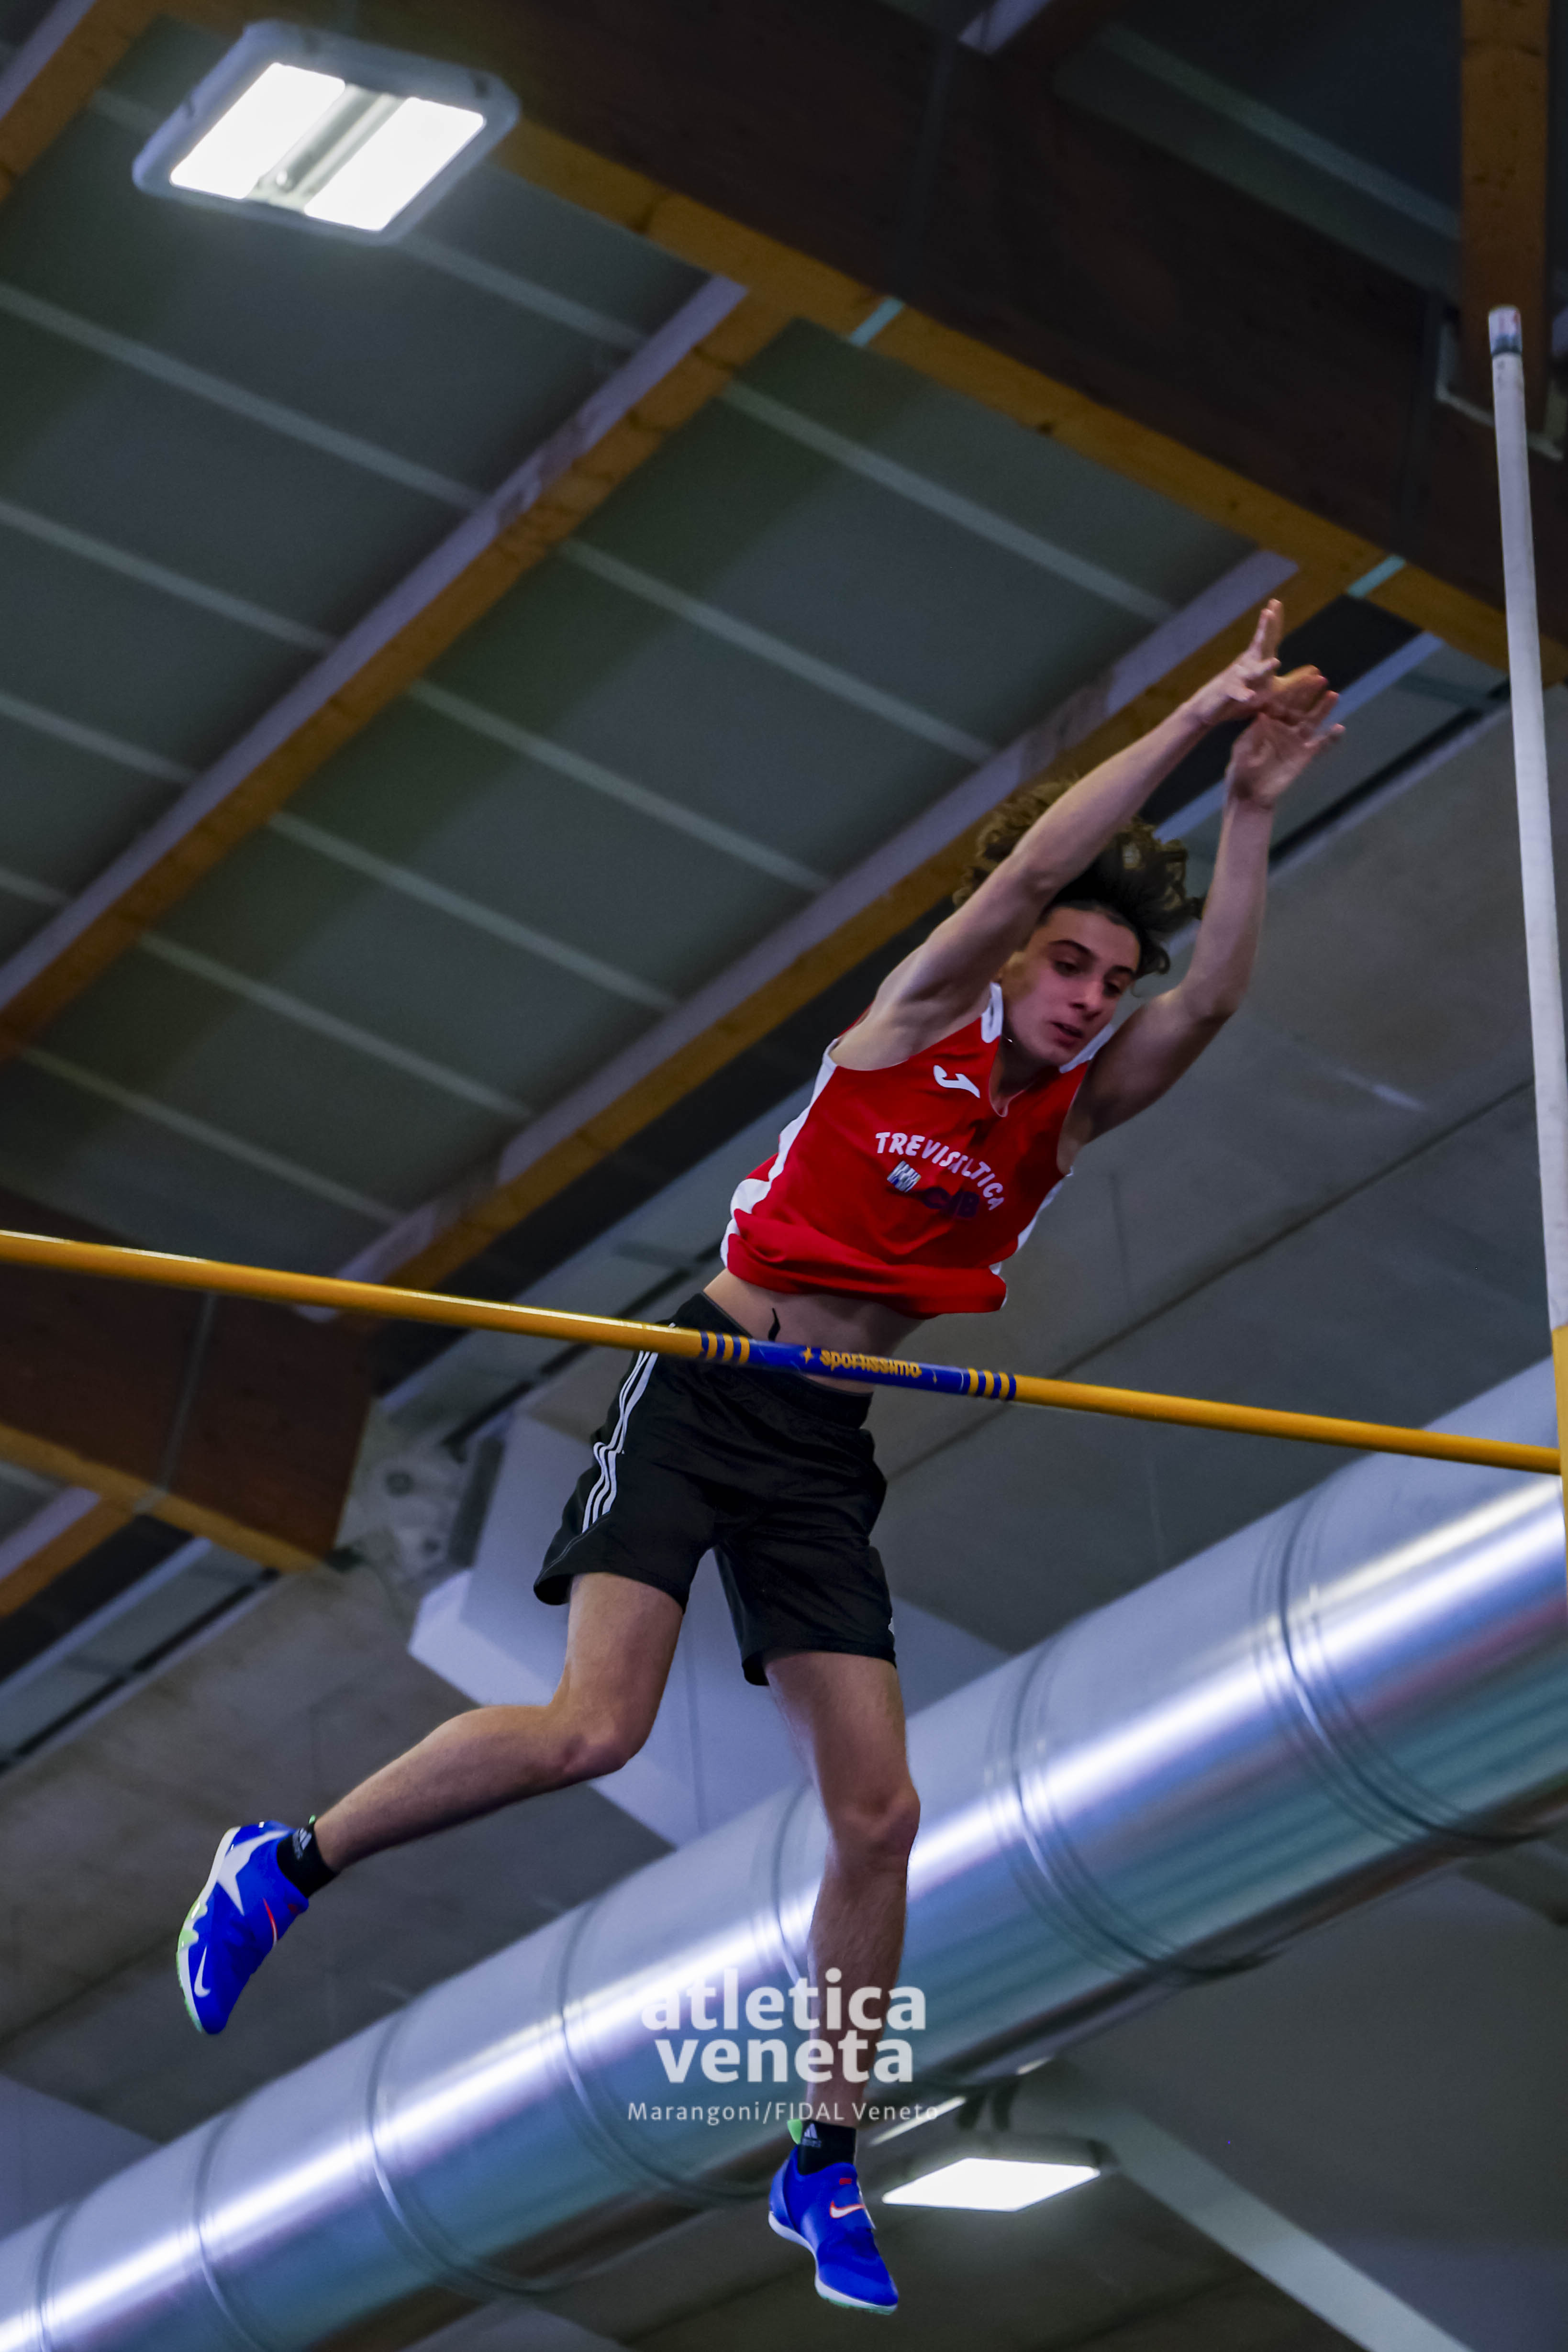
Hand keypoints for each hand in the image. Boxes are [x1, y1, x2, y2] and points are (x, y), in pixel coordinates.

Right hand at [1184, 600, 1283, 726]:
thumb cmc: (1243, 695)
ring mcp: (1238, 678)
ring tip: (1276, 662)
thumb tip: (1317, 671)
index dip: (1274, 621)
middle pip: (1259, 645)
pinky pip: (1238, 693)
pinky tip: (1250, 696)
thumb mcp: (1272, 689)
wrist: (1210, 707)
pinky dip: (1243, 694)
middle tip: (1269, 611)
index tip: (1276, 602)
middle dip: (1265, 629)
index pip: (1270, 639)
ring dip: (1264, 668)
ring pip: (1252, 672)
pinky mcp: (1229, 693)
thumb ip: (1293, 680)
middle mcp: (1247, 664)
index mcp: (1258, 660)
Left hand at [1224, 686, 1342, 809]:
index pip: (1280, 702)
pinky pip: (1320, 745)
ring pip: (1312, 722)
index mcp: (1267, 723)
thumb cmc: (1240, 770)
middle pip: (1299, 707)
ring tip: (1333, 695)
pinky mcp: (1304, 756)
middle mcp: (1284, 729)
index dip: (1288, 689)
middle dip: (1309, 693)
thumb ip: (1253, 733)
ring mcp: (1295, 742)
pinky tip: (1340, 729)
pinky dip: (1330, 738)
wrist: (1250, 794)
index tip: (1293, 676)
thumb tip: (1261, 714)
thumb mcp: (1242, 749)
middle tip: (1320, 678)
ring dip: (1323, 709)